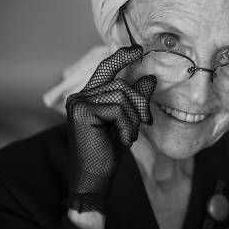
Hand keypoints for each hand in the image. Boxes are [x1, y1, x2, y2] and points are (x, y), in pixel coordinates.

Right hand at [64, 45, 156, 214]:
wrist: (94, 178)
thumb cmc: (108, 152)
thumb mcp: (127, 122)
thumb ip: (136, 99)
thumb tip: (149, 77)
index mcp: (88, 96)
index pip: (106, 68)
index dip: (122, 57)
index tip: (138, 50)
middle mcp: (79, 96)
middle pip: (120, 83)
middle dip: (139, 103)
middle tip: (146, 122)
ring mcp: (78, 102)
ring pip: (121, 95)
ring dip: (133, 118)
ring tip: (129, 136)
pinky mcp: (82, 111)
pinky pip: (117, 108)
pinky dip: (127, 125)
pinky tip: (124, 140)